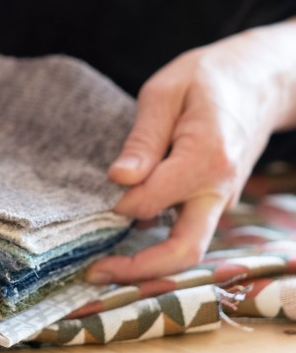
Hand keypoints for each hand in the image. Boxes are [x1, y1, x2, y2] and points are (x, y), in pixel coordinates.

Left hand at [85, 22, 295, 284]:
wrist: (259, 81)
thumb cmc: (208, 78)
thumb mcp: (166, 92)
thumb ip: (143, 138)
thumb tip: (119, 179)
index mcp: (206, 158)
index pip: (153, 200)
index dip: (119, 204)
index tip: (97, 198)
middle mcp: (219, 189)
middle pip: (184, 251)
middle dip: (138, 271)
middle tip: (93, 273)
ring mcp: (222, 199)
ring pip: (188, 248)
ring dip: (148, 265)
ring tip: (103, 265)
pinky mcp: (216, 202)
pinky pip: (189, 231)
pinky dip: (159, 244)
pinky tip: (127, 238)